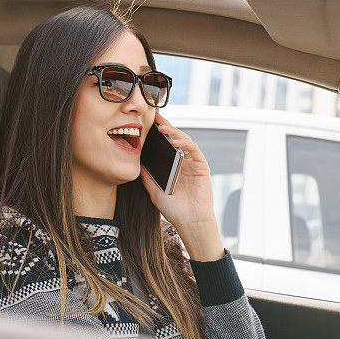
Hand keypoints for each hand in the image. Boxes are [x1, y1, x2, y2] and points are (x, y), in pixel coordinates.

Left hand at [139, 112, 223, 260]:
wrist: (190, 222)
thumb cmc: (175, 210)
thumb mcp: (155, 192)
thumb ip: (148, 178)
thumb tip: (137, 166)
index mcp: (174, 167)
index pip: (166, 146)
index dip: (158, 135)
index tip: (147, 125)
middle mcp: (184, 163)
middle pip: (175, 139)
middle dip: (166, 127)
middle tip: (155, 116)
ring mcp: (193, 164)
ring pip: (185, 140)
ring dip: (174, 132)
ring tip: (162, 127)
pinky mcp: (201, 166)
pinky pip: (193, 149)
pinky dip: (184, 143)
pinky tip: (174, 141)